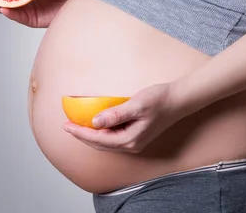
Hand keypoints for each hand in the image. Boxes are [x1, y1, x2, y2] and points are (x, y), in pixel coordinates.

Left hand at [63, 83, 183, 153]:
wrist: (179, 100)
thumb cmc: (160, 100)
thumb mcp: (136, 105)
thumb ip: (115, 114)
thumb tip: (95, 122)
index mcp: (130, 140)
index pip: (98, 140)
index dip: (80, 133)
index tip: (66, 125)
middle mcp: (131, 144)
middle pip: (100, 144)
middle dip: (82, 136)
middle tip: (66, 126)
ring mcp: (135, 141)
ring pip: (106, 142)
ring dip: (91, 135)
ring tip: (77, 125)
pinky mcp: (137, 134)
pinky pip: (113, 137)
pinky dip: (102, 132)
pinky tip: (96, 123)